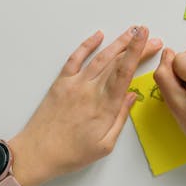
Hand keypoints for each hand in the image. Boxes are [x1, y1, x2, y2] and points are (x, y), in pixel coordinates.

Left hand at [9, 26, 161, 185]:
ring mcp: (74, 84)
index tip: (148, 38)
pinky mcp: (61, 83)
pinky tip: (98, 36)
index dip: (137, 52)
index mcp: (105, 106)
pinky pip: (75, 58)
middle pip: (117, 62)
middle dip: (135, 46)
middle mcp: (91, 90)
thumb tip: (132, 96)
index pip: (126, 72)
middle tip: (148, 36)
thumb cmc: (71, 154)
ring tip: (130, 32)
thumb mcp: (105, 145)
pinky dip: (87, 45)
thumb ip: (120, 118)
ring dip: (117, 42)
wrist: (37, 153)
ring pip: (100, 57)